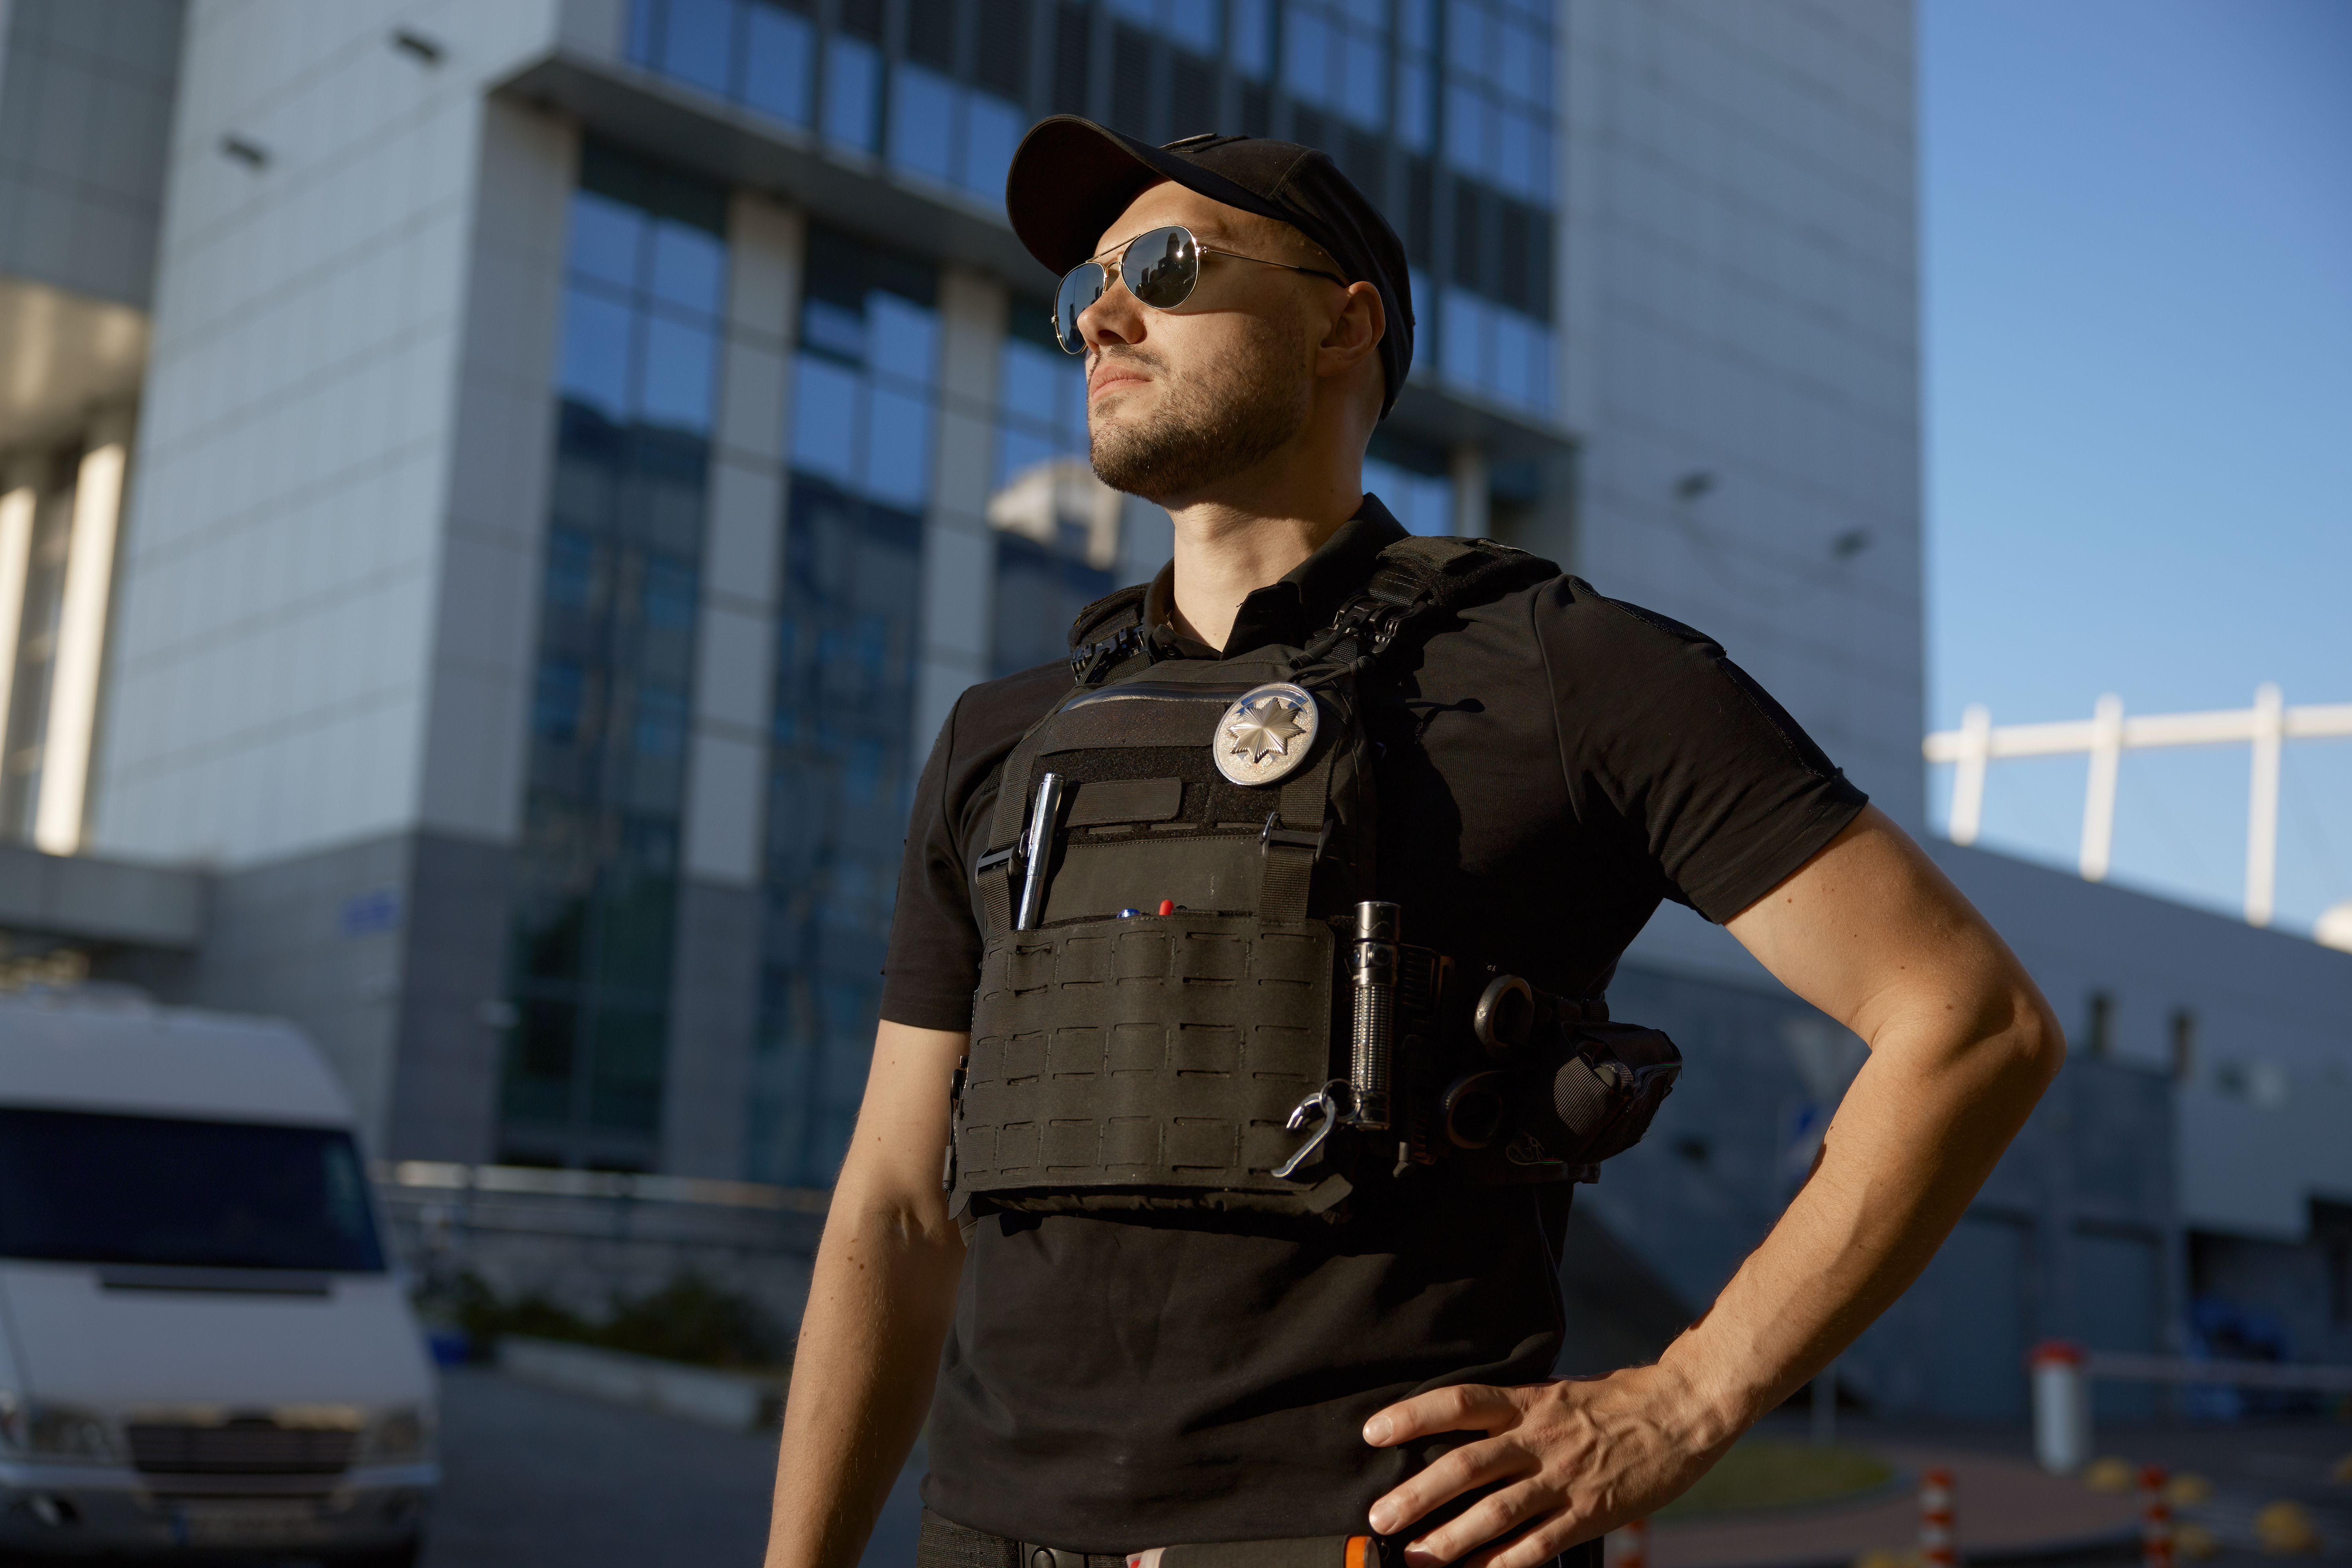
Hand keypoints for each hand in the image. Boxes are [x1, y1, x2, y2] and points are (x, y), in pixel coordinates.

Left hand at [1360, 1364, 1734, 1567]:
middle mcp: (1539, 1439)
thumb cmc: (1615, 1403)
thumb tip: (1459, 1435)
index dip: (1412, 1416)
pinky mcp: (1590, 1513)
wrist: (1682, 1410)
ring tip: (1415, 1556)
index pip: (1458, 1402)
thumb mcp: (1556, 1394)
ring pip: (1496, 1512)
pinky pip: (1539, 1544)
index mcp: (1527, 1403)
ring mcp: (1564, 1478)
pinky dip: (1504, 1563)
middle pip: (1466, 1466)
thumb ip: (1512, 1415)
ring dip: (1450, 1538)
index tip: (1371, 1432)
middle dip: (1417, 1495)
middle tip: (1379, 1518)